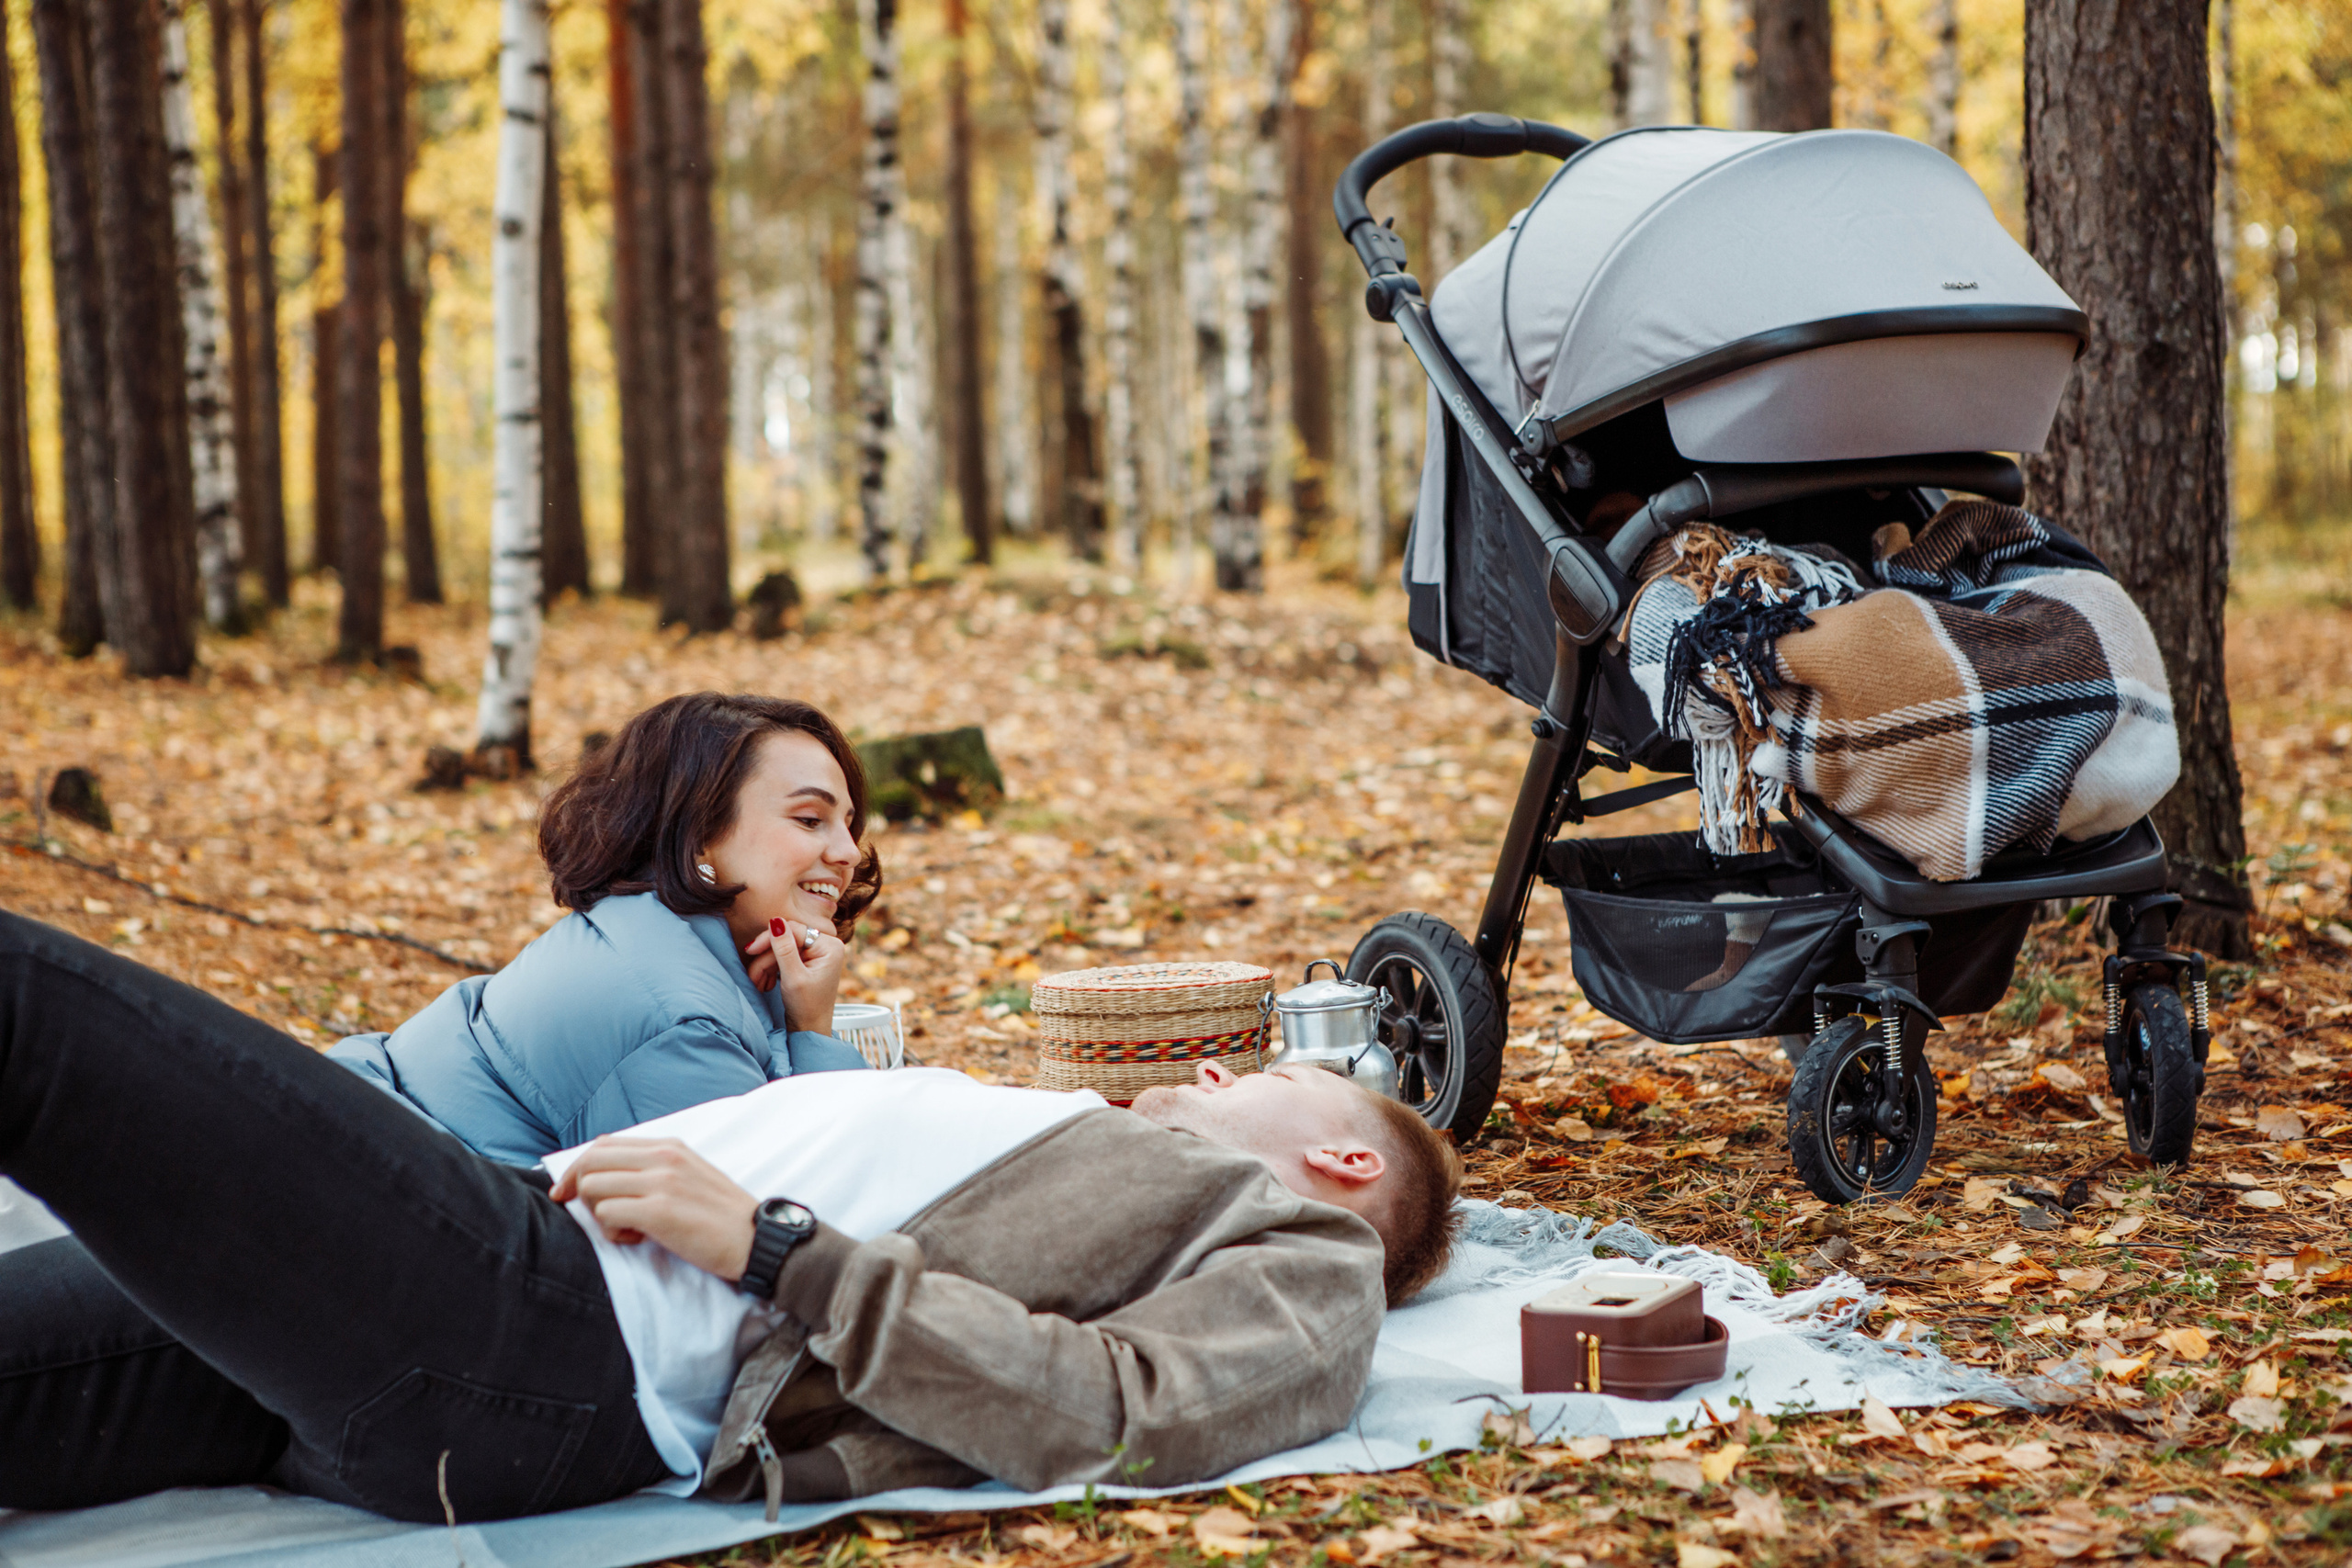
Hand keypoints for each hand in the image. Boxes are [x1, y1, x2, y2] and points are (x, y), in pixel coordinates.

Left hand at [548, 1136, 759, 1281]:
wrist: (757, 1239)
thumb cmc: (721, 1215)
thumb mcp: (690, 1175)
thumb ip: (654, 1168)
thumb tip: (607, 1174)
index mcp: (669, 1146)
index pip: (603, 1144)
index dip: (577, 1167)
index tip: (567, 1191)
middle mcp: (663, 1157)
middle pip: (590, 1162)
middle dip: (578, 1190)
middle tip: (595, 1214)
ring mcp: (662, 1183)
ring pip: (592, 1188)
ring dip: (599, 1214)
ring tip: (627, 1227)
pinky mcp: (660, 1212)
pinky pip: (606, 1213)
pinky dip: (612, 1231)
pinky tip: (637, 1237)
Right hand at [742, 915, 845, 1034]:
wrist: (810, 1029)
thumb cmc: (807, 1007)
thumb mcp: (793, 977)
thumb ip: (784, 949)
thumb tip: (776, 920)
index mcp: (829, 946)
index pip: (794, 930)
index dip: (770, 938)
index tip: (750, 950)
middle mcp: (826, 945)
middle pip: (786, 939)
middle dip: (766, 959)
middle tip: (752, 975)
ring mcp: (816, 953)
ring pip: (781, 949)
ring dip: (765, 967)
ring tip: (757, 984)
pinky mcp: (806, 961)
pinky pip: (783, 957)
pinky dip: (771, 970)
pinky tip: (764, 984)